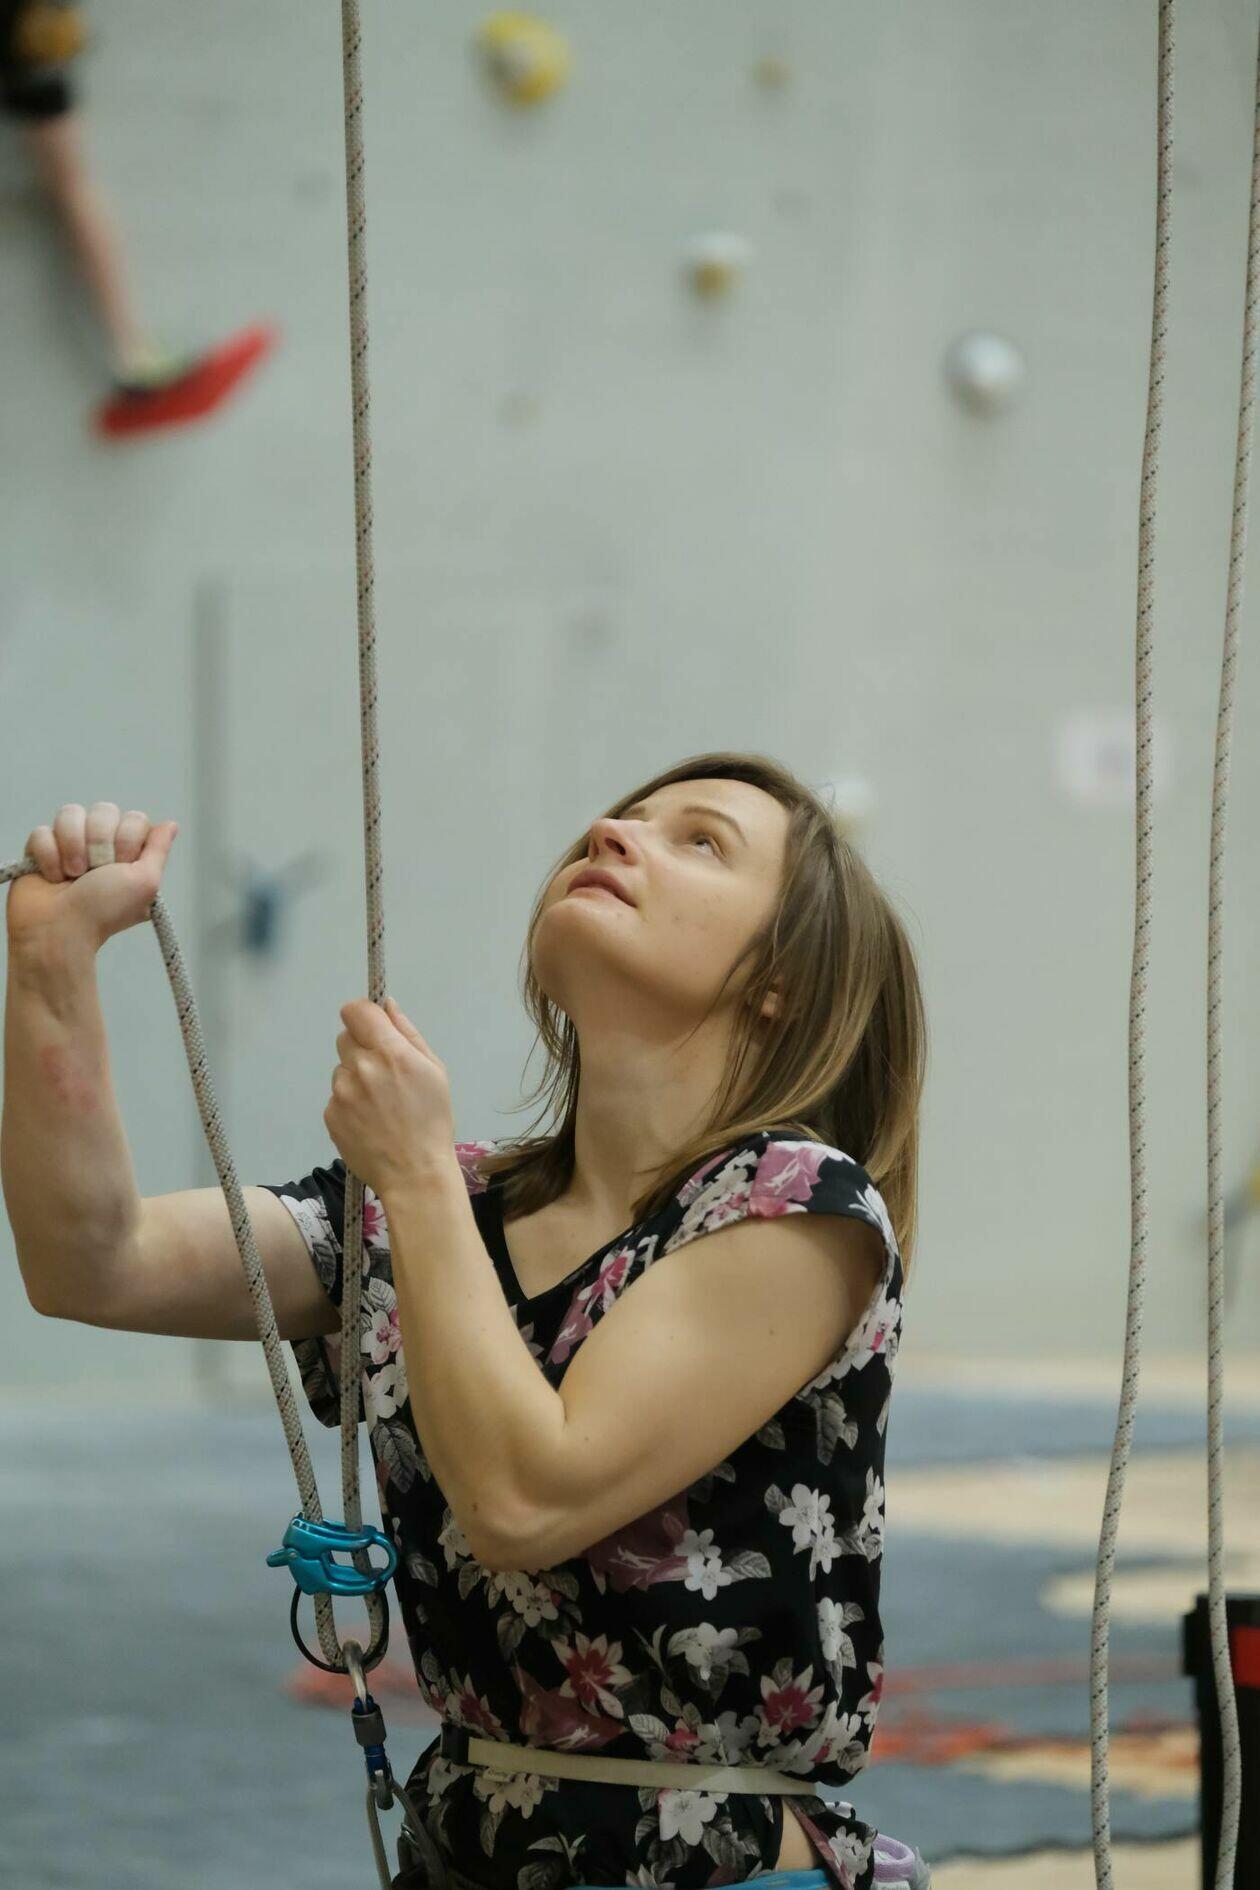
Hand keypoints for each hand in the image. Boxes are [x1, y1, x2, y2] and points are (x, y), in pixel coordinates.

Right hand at [7, 802, 178, 954]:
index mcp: (128, 854)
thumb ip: (158, 850)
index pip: (134, 819)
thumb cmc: (104, 911)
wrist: (59, 930)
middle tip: (94, 873)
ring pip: (70, 813)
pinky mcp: (40, 850)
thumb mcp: (145, 882)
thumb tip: (171, 824)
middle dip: (99, 842)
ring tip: (71, 876)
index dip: (127, 840)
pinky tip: (52, 877)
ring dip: (72, 846)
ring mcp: (69, 846)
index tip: (122, 866)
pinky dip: (47, 856)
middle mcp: (101, 846)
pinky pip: (41, 831)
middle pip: (103, 810)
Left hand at [324, 996, 455, 1198]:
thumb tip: (387, 1004)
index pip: (355, 1010)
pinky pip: (336, 1095)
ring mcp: (341, 1092)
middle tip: (384, 1073)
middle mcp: (361, 1067)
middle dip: (362, 1047)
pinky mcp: (330, 1114)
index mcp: (391, 1052)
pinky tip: (369, 1121)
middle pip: (346, 1036)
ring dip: (356, 1077)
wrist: (414, 1174)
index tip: (373, 1027)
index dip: (363, 1015)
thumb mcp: (434, 1071)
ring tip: (379, 1105)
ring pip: (341, 1068)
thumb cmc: (433, 1121)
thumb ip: (408, 1033)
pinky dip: (349, 1103)